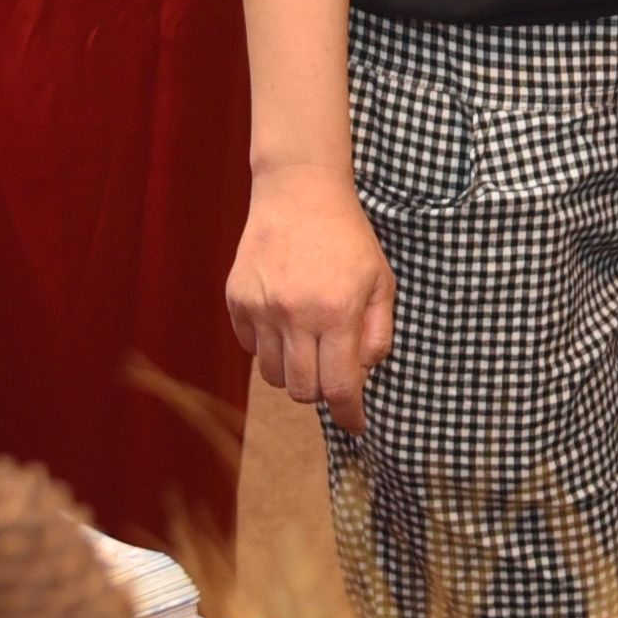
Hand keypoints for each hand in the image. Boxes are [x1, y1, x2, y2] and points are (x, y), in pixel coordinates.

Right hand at [229, 160, 393, 438]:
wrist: (299, 192)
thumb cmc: (347, 239)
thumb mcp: (381, 282)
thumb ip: (378, 334)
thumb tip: (362, 376)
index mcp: (337, 312)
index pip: (340, 387)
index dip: (350, 415)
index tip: (356, 425)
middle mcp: (296, 314)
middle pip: (302, 390)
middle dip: (321, 391)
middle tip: (331, 370)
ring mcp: (261, 307)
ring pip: (273, 376)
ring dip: (294, 371)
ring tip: (307, 341)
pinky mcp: (237, 299)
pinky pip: (251, 349)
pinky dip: (269, 347)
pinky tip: (284, 320)